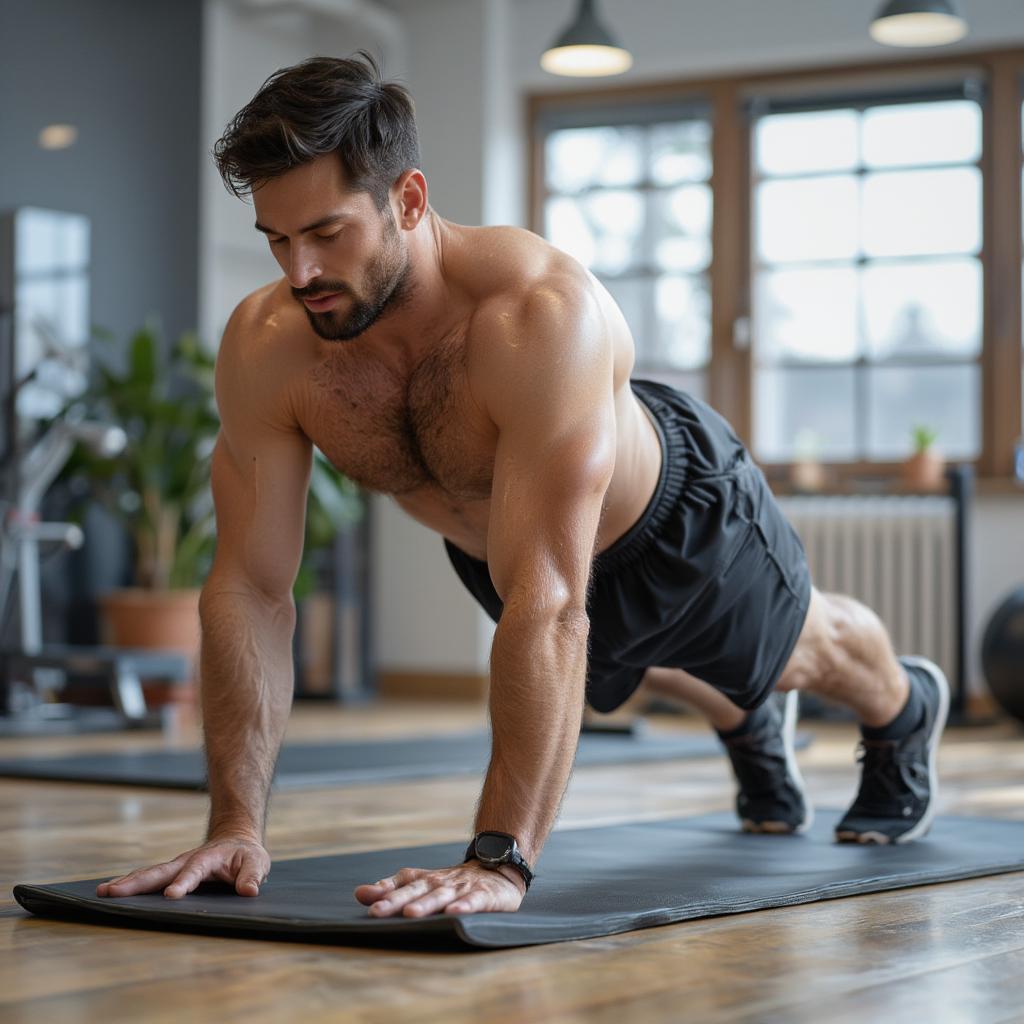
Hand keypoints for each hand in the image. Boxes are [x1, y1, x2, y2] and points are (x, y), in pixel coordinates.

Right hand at [95, 833, 270, 899]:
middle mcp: (187, 861)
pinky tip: (111, 893)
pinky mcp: (171, 873)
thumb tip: (249, 891)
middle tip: (113, 892)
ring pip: (149, 874)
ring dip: (128, 883)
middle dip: (137, 882)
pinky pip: (149, 878)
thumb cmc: (245, 855)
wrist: (236, 840)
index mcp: (208, 859)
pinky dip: (130, 884)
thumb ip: (252, 875)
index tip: (171, 895)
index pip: (194, 871)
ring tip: (104, 892)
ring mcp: (176, 867)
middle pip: (160, 871)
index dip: (184, 882)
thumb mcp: (256, 862)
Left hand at [354, 861, 525, 917]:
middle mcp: (441, 882)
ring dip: (426, 905)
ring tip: (411, 914)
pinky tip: (455, 912)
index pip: (403, 882)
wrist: (499, 868)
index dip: (385, 890)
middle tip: (378, 912)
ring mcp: (462, 888)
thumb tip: (359, 893)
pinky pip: (474, 901)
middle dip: (397, 901)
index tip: (366, 898)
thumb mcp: (424, 883)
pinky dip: (464, 906)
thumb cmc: (454, 882)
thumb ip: (393, 889)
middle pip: (416, 891)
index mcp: (426, 880)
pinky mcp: (485, 895)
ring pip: (441, 897)